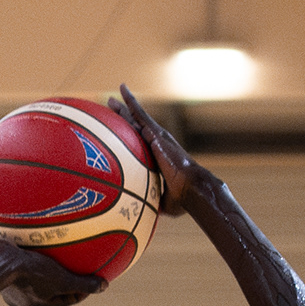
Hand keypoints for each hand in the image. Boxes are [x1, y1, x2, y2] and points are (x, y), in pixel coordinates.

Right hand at [0, 244, 106, 305]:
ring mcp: (9, 284)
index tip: (91, 282)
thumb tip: (104, 287)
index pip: (65, 301)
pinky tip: (34, 243)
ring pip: (33, 277)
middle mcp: (21, 299)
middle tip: (73, 268)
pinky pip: (20, 263)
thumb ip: (82, 284)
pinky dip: (29, 257)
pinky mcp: (1, 269)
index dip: (81, 292)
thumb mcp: (61, 279)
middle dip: (61, 281)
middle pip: (49, 290)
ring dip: (44, 269)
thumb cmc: (30, 272)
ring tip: (53, 255)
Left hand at [112, 85, 198, 214]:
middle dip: (125, 117)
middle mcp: (158, 143)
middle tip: (112, 107)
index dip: (132, 136)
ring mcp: (157, 136)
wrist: (192, 188)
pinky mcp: (156, 133)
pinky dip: (131, 102)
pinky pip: (140, 114)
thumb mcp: (163, 202)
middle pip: (138, 126)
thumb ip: (153, 201)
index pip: (142, 143)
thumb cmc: (182, 197)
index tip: (123, 131)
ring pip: (138, 117)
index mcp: (159, 157)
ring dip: (126, 106)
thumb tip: (145, 213)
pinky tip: (122, 92)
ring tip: (114, 96)